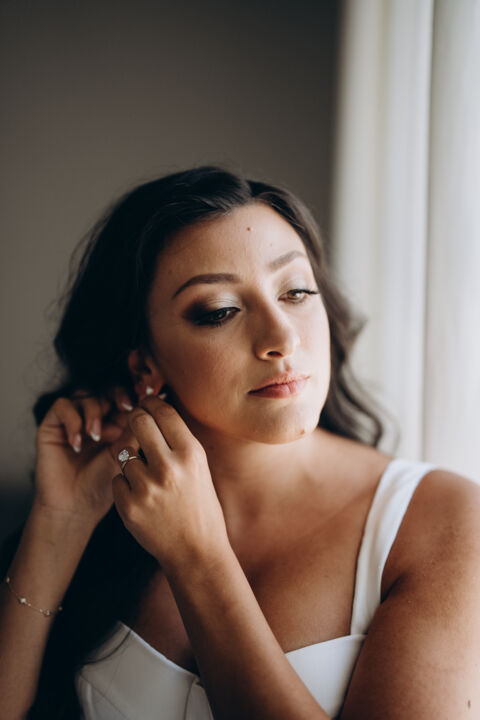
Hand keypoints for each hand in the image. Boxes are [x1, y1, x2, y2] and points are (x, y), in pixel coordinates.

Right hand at [34, 387, 137, 526]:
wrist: (76, 507)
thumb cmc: (104, 484)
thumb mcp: (126, 455)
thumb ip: (137, 432)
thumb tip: (157, 407)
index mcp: (118, 422)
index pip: (126, 396)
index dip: (135, 395)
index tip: (146, 398)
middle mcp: (97, 418)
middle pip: (107, 389)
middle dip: (117, 395)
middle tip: (125, 406)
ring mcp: (74, 420)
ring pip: (86, 395)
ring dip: (94, 412)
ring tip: (96, 436)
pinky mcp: (53, 425)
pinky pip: (62, 406)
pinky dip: (73, 420)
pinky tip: (78, 443)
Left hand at [110, 396, 228, 571]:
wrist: (196, 552)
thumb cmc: (200, 506)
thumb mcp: (198, 468)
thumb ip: (178, 440)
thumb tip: (155, 408)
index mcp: (191, 454)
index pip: (163, 411)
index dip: (152, 402)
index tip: (147, 403)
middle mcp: (168, 467)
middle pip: (137, 421)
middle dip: (134, 419)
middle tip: (136, 425)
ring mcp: (146, 488)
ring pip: (124, 453)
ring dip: (131, 461)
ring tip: (148, 479)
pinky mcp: (128, 506)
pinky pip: (117, 480)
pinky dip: (125, 486)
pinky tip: (143, 498)